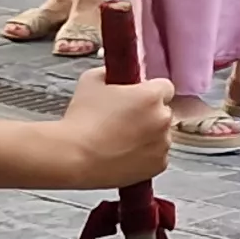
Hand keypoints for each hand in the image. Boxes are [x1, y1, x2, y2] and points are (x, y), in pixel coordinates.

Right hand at [62, 74, 176, 186]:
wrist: (74, 157)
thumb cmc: (81, 119)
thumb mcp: (91, 81)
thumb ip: (110, 73)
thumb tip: (115, 74)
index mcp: (151, 95)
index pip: (165, 87)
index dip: (149, 91)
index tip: (137, 98)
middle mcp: (162, 118)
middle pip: (163, 112)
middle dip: (149, 114)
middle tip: (124, 120)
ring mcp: (162, 144)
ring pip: (161, 136)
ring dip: (148, 136)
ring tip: (121, 141)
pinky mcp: (158, 166)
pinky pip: (157, 156)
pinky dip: (146, 156)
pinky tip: (124, 155)